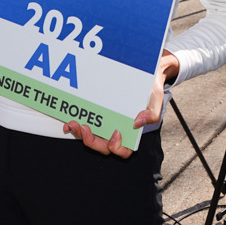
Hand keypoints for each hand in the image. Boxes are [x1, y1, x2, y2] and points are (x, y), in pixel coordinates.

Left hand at [63, 51, 179, 158]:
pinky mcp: (97, 114)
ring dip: (80, 134)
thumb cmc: (151, 89)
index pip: (123, 150)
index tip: (115, 132)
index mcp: (131, 132)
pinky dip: (76, 126)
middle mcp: (117, 131)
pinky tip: (70, 119)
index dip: (117, 147)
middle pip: (102, 147)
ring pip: (91, 138)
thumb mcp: (155, 99)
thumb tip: (137, 123)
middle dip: (90, 141)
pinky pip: (85, 125)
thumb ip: (152, 114)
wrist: (146, 74)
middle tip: (84, 128)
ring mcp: (105, 124)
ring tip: (72, 122)